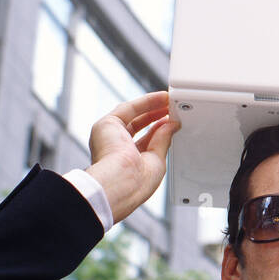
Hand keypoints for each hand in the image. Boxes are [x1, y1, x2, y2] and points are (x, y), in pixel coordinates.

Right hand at [85, 91, 180, 224]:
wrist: (123, 181)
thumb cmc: (136, 181)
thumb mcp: (157, 160)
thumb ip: (163, 140)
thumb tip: (172, 126)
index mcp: (126, 162)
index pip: (143, 141)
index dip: (158, 130)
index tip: (171, 123)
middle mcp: (114, 148)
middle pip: (136, 125)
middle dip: (155, 116)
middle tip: (171, 109)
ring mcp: (109, 136)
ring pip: (132, 114)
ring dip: (151, 106)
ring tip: (169, 101)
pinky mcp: (106, 124)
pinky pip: (129, 107)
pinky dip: (146, 101)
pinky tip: (161, 98)